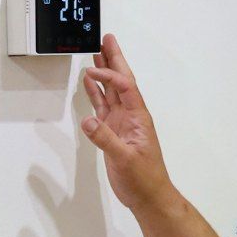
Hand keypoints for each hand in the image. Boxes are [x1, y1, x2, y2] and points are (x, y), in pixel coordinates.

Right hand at [81, 35, 175, 215]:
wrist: (148, 196)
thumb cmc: (144, 179)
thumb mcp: (126, 159)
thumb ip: (106, 140)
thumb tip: (89, 121)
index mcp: (139, 117)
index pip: (125, 88)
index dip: (110, 77)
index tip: (92, 71)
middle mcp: (131, 116)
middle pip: (121, 81)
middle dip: (114, 60)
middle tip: (107, 39)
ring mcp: (122, 123)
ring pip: (111, 92)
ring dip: (104, 73)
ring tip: (96, 54)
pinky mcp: (113, 133)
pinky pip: (103, 108)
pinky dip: (96, 94)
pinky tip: (90, 84)